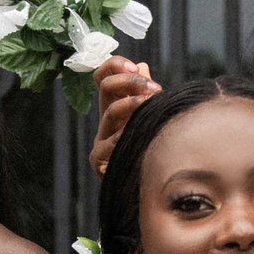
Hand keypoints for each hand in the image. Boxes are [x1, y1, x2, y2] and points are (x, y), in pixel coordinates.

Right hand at [87, 57, 161, 178]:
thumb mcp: (149, 119)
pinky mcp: (98, 159)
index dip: (115, 65)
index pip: (103, 76)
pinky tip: (140, 135)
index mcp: (114, 107)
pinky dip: (126, 136)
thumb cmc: (150, 150)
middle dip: (131, 82)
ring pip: (111, 112)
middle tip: (155, 88)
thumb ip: (145, 92)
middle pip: (106, 87)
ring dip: (133, 105)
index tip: (135, 66)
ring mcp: (101, 140)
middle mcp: (105, 120)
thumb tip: (142, 65)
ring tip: (152, 105)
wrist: (144, 188)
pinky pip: (111, 143)